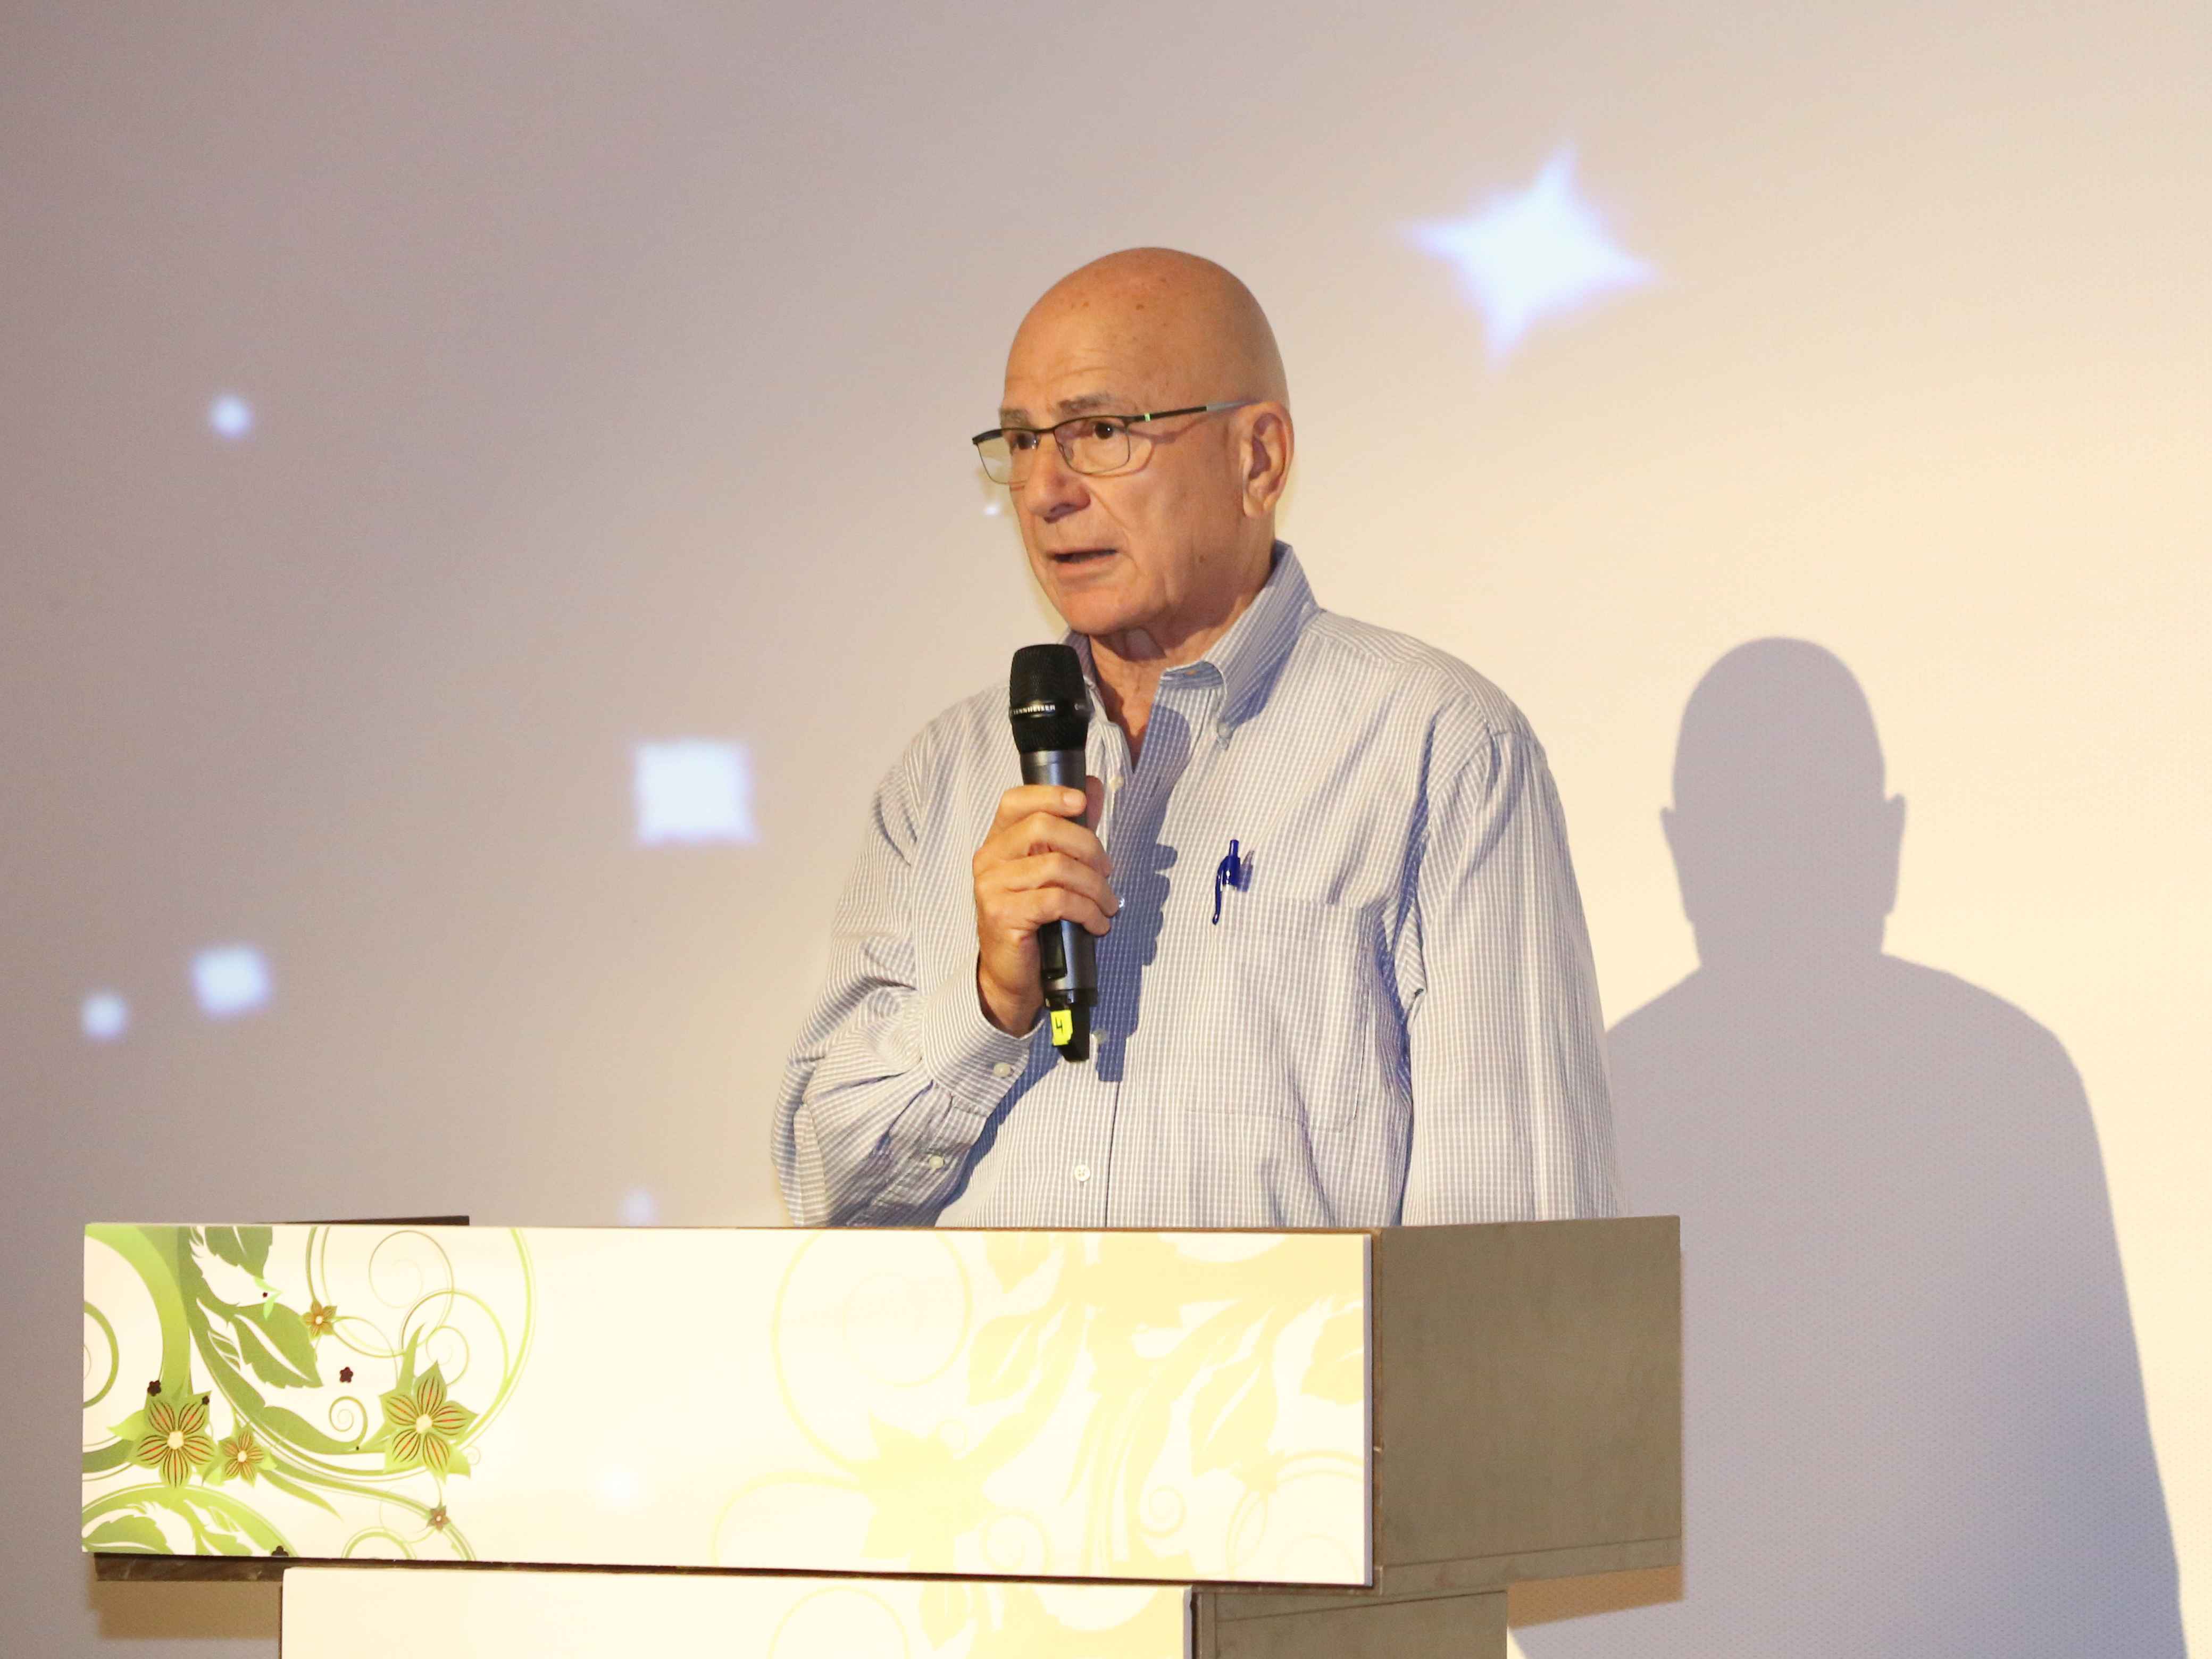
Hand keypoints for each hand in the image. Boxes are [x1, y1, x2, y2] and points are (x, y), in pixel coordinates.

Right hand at [972, 778, 1115, 1034]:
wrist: (1011, 975)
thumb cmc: (1034, 920)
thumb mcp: (1051, 872)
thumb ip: (1070, 830)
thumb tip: (1091, 787)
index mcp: (998, 843)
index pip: (1015, 801)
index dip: (1050, 794)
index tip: (1082, 802)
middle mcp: (989, 860)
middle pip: (1043, 828)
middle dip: (1088, 846)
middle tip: (1108, 871)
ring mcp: (992, 887)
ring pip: (1057, 866)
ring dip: (1095, 886)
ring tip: (1108, 905)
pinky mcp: (1004, 915)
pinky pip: (1057, 901)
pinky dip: (1087, 911)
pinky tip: (1097, 923)